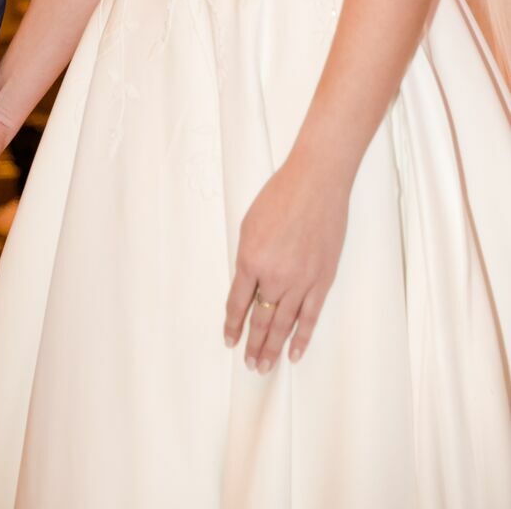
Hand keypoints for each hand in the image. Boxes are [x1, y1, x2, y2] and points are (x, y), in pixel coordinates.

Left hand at [223, 155, 349, 371]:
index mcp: (250, 260)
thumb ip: (247, 258)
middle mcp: (274, 276)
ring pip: (284, 324)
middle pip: (261, 320)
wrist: (316, 184)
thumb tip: (248, 284)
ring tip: (265, 366)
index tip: (230, 340)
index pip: (238, 303)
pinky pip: (310, 317)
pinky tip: (294, 353)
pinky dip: (301, 337)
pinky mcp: (322, 280)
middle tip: (249, 364)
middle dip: (253, 344)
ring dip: (273, 347)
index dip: (233, 324)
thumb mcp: (249, 225)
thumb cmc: (279, 197)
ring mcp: (301, 281)